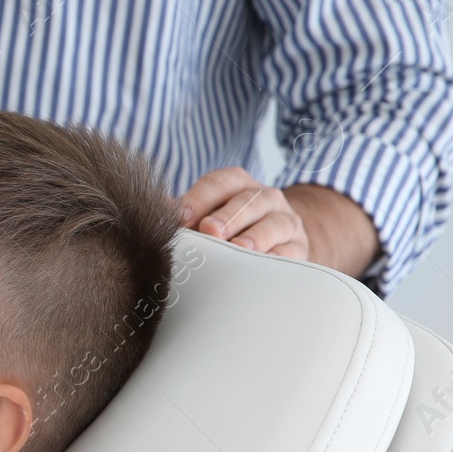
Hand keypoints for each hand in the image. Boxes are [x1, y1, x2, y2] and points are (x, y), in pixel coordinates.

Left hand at [177, 168, 378, 277]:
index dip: (199, 198)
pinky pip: (293, 252)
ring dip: (256, 236)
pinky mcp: (299, 247)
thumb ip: (182, 214)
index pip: (220, 183)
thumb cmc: (226, 229)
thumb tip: (153, 212)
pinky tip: (264, 268)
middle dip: (229, 215)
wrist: (274, 242)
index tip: (181, 218)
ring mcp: (286, 221)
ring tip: (240, 249)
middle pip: (249, 200)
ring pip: (275, 223)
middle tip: (211, 231)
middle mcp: (265, 198)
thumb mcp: (205, 214)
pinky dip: (279, 259)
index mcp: (238, 185)